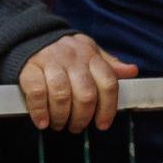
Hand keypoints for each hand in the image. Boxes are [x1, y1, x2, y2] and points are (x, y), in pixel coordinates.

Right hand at [18, 34, 137, 133]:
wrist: (32, 36)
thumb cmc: (67, 52)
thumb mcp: (91, 52)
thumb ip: (110, 65)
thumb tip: (132, 71)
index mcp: (91, 56)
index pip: (108, 83)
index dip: (108, 108)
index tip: (103, 124)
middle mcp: (73, 58)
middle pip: (86, 94)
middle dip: (83, 117)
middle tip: (77, 127)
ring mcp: (51, 62)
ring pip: (62, 96)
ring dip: (62, 117)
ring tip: (60, 124)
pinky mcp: (29, 69)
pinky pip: (37, 93)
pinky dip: (40, 112)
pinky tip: (43, 122)